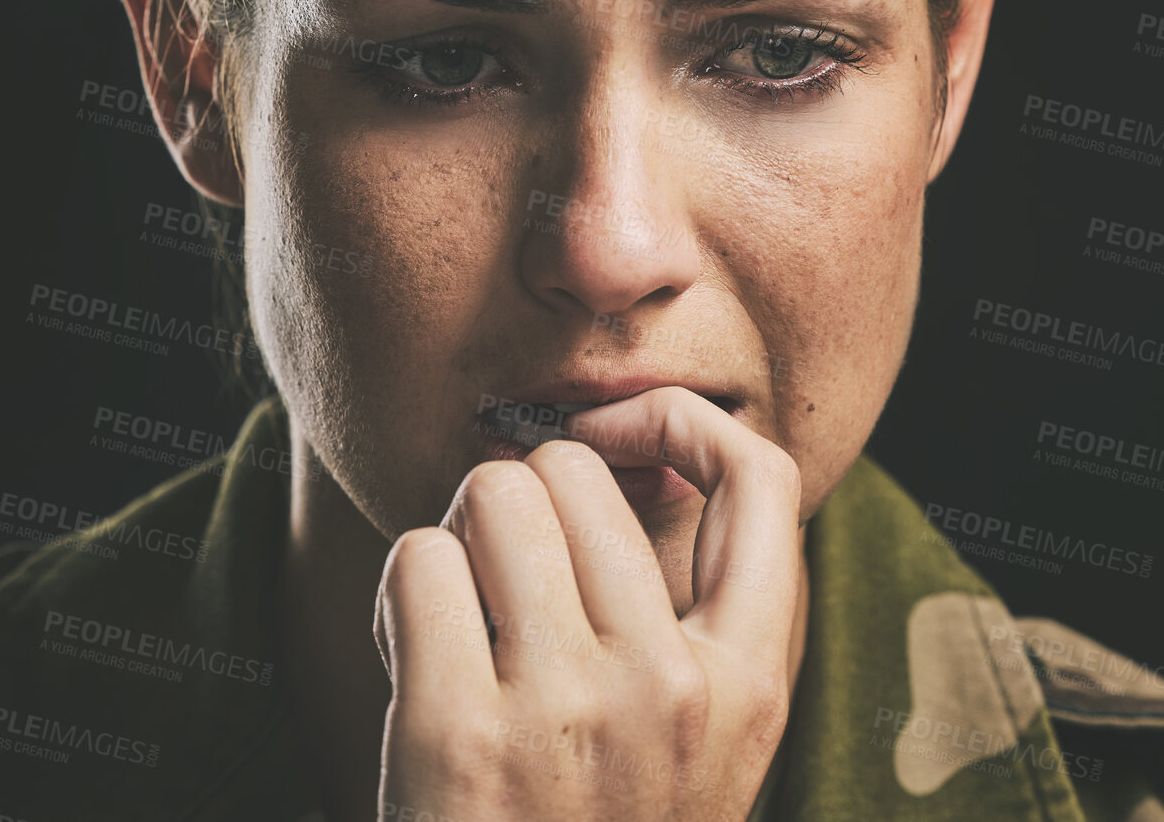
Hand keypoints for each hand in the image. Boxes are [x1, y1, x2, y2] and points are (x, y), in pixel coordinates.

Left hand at [372, 386, 802, 820]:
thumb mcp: (699, 741)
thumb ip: (690, 617)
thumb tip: (621, 448)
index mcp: (748, 685)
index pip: (758, 481)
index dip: (682, 422)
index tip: (617, 433)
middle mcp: (670, 685)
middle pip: (576, 470)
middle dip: (523, 497)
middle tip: (506, 573)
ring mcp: (568, 706)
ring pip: (494, 493)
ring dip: (461, 536)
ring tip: (464, 616)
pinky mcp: (459, 730)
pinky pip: (419, 559)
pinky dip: (405, 592)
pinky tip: (417, 659)